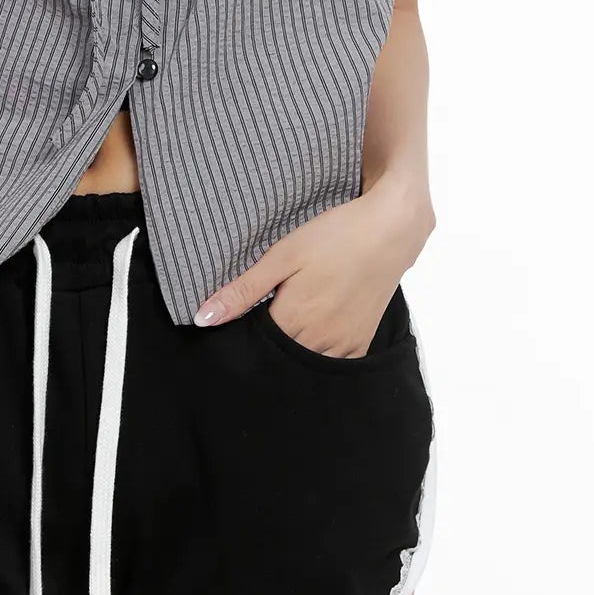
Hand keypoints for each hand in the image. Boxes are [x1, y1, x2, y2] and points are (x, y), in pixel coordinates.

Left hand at [192, 176, 434, 356]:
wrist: (391, 230)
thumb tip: (202, 319)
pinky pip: (333, 364)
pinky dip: (317, 355)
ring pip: (305, 364)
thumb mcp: (283, 255)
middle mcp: (318, 341)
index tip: (239, 319)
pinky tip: (310, 334)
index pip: (254, 345)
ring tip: (287, 322)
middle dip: (265, 346)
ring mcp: (343, 345)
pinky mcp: (361, 342)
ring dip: (292, 351)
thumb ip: (243, 291)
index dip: (242, 335)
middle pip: (279, 357)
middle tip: (263, 317)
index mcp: (293, 319)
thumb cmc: (334, 237)